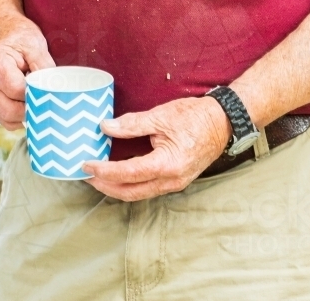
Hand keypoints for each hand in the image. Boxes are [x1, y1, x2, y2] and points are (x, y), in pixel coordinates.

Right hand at [0, 16, 54, 129]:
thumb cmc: (17, 34)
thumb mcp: (34, 43)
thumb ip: (44, 67)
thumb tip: (54, 89)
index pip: (18, 92)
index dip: (36, 94)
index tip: (50, 90)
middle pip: (10, 111)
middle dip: (31, 109)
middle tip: (46, 98)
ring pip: (6, 119)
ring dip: (24, 115)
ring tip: (36, 97)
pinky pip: (4, 118)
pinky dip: (17, 116)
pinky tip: (27, 102)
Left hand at [82, 96, 229, 199]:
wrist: (222, 123)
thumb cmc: (195, 117)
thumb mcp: (161, 116)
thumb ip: (132, 124)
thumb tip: (106, 127)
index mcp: (168, 164)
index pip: (128, 173)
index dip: (105, 171)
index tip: (87, 165)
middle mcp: (171, 180)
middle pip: (130, 192)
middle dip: (105, 186)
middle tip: (86, 175)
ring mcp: (174, 183)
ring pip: (139, 193)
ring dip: (116, 187)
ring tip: (98, 175)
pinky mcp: (175, 180)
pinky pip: (148, 187)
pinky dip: (130, 183)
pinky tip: (119, 173)